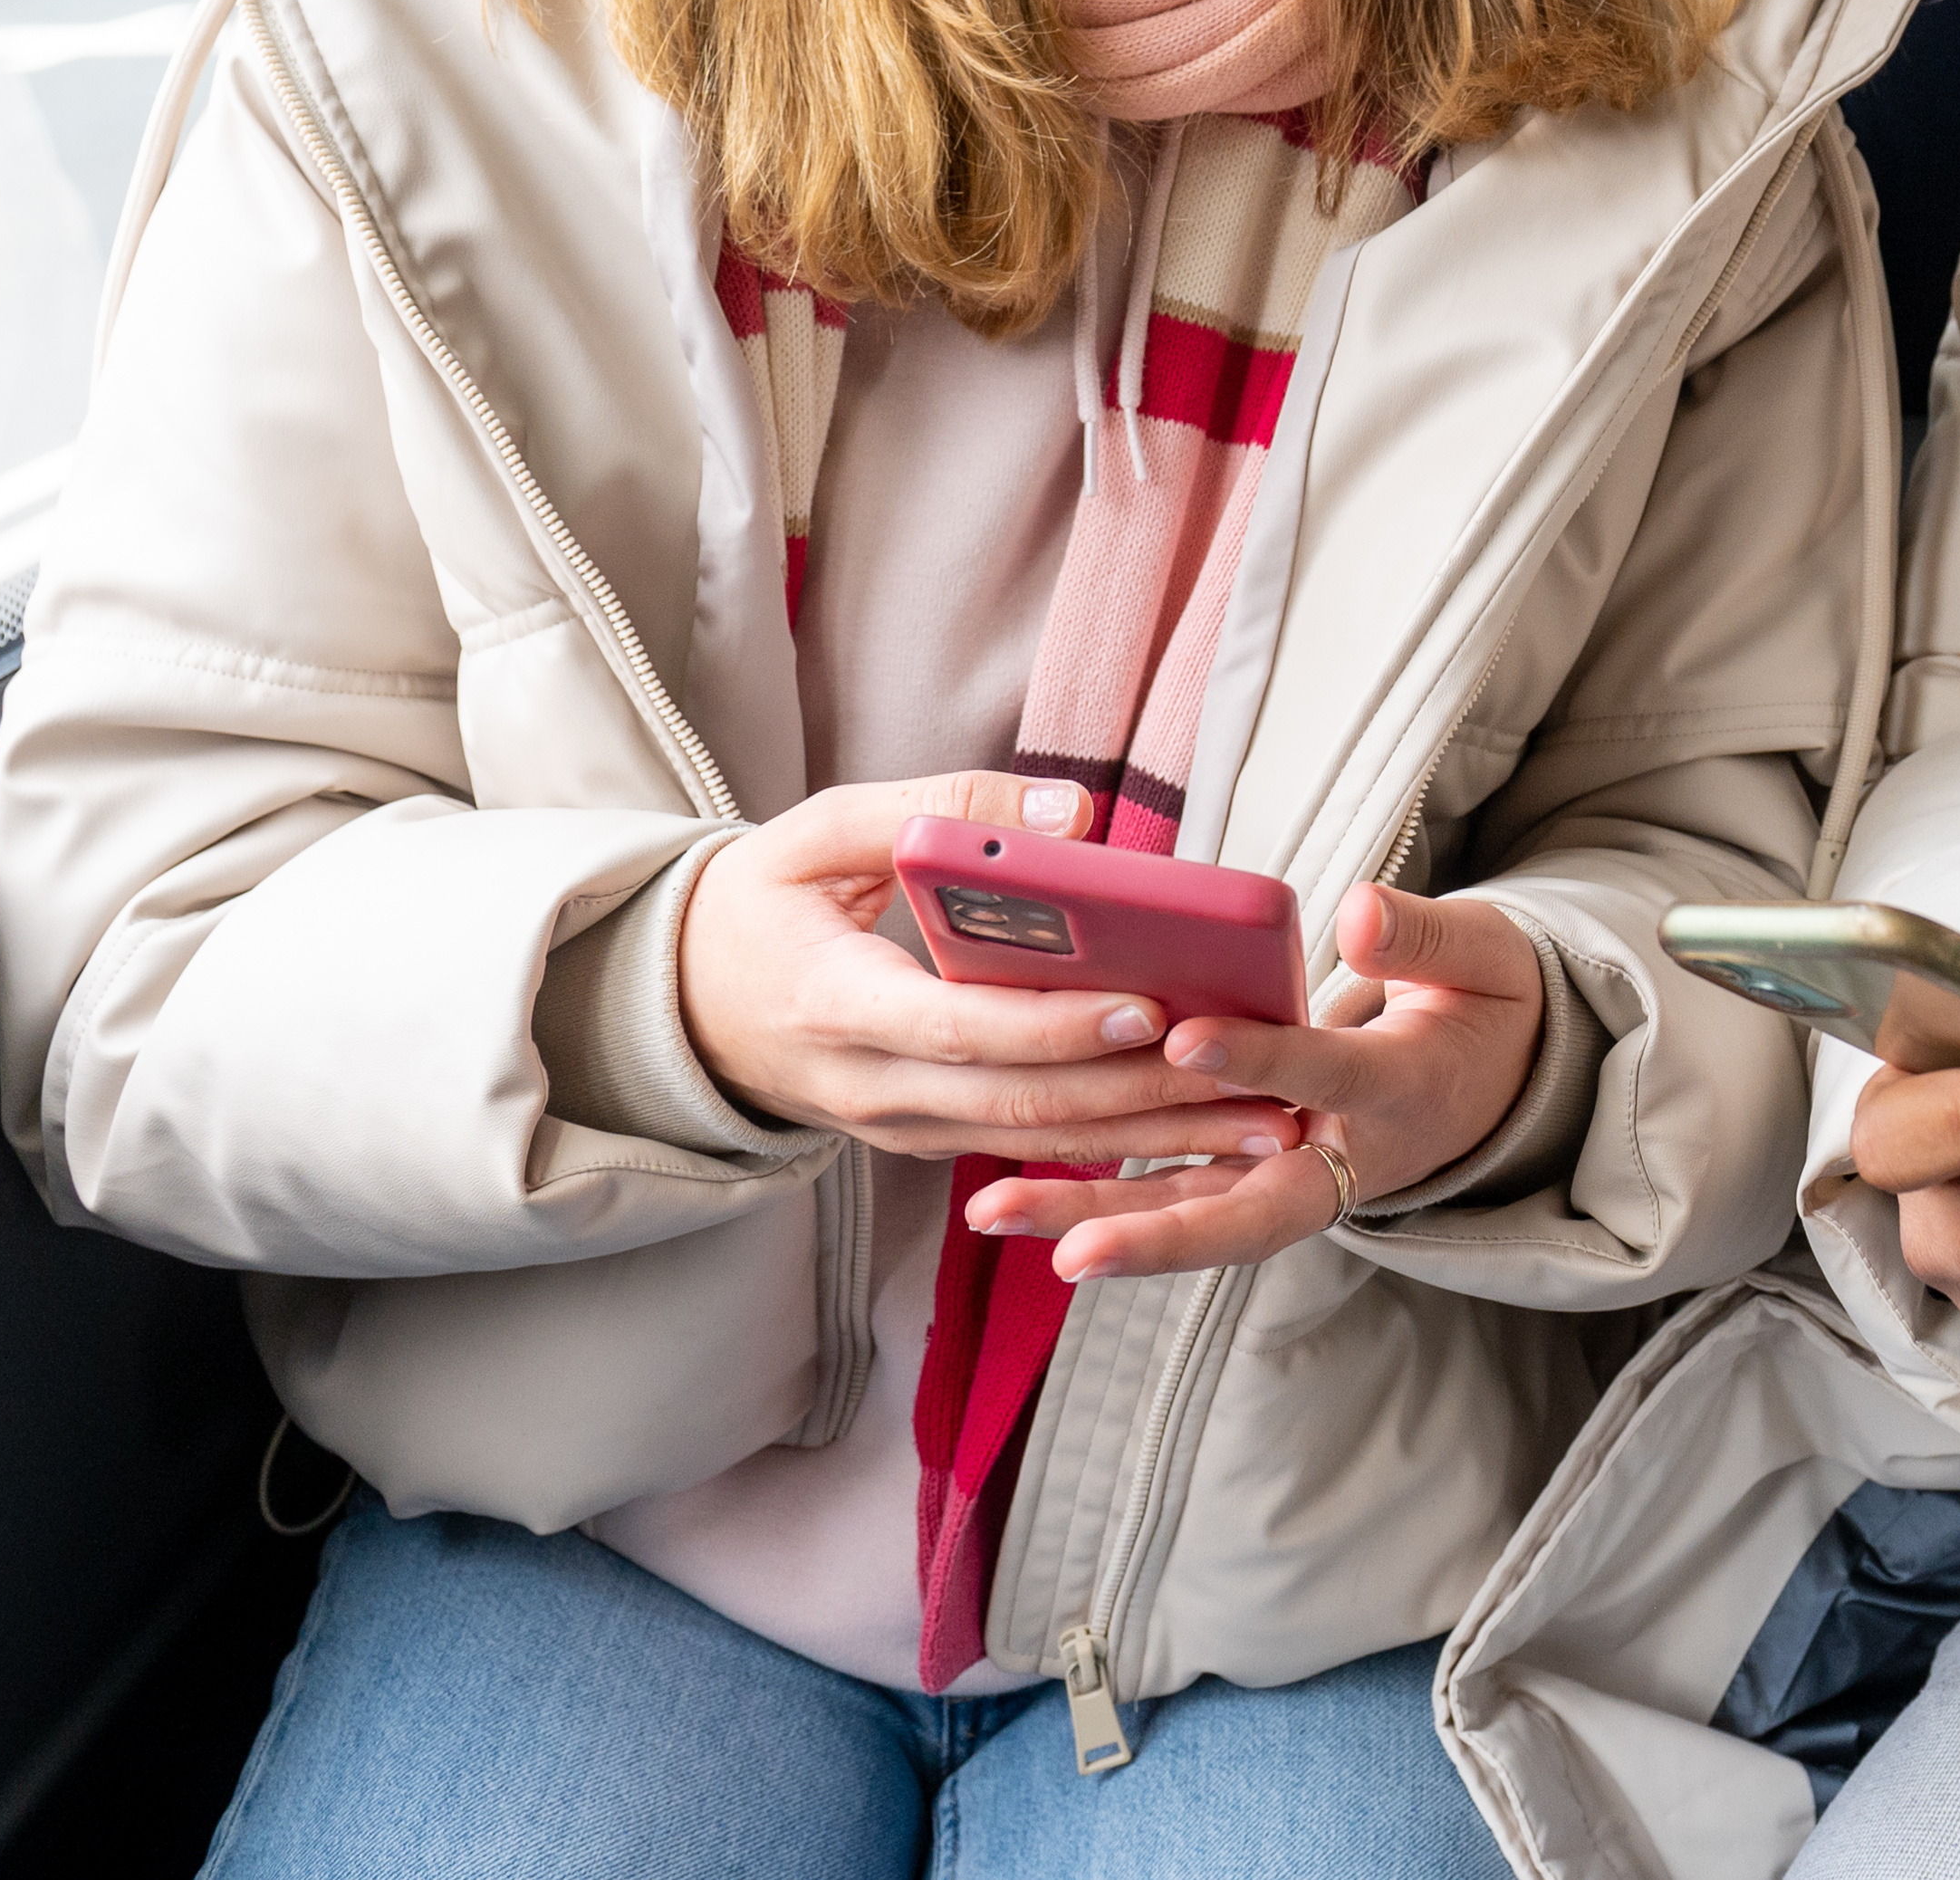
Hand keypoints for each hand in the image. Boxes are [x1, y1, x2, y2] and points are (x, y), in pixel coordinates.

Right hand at [674, 774, 1301, 1169]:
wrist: (689, 1005)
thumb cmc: (758, 907)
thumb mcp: (817, 833)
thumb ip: (939, 811)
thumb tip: (1072, 814)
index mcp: (836, 1006)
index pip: (961, 1031)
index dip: (1055, 1026)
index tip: (1145, 1004)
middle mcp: (872, 1088)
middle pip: (1025, 1106)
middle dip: (1146, 1097)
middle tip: (1256, 1075)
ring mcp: (902, 1127)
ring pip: (1043, 1143)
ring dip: (1161, 1138)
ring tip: (1270, 1122)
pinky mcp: (932, 1137)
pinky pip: (1033, 1147)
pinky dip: (1125, 1144)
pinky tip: (1212, 1134)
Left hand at [965, 885, 1550, 1283]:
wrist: (1498, 1084)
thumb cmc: (1483, 1006)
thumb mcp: (1486, 959)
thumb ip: (1424, 941)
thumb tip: (1357, 912)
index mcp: (1402, 1091)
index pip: (1325, 1076)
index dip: (1261, 1059)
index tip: (1185, 1039)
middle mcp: (1344, 1157)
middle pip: (1249, 1211)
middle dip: (1158, 1234)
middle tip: (1071, 1250)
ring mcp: (1296, 1178)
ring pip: (1195, 1216)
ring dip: (1097, 1225)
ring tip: (995, 1213)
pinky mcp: (1256, 1178)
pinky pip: (1178, 1196)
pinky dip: (1102, 1201)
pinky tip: (1013, 1187)